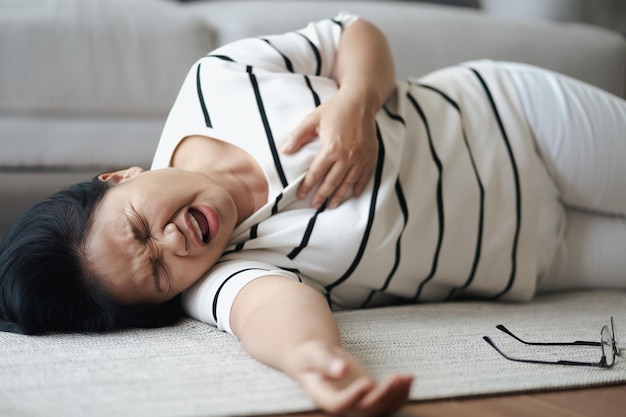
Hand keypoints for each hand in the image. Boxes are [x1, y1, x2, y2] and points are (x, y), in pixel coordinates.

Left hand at [281, 87, 378, 208]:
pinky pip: (365, 175)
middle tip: (315, 206)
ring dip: (340, 195)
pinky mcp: (370, 155)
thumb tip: (283, 150)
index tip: (301, 195)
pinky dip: (359, 186)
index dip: (307, 186)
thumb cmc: (335, 109)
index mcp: (331, 148)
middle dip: (322, 195)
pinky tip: (354, 194)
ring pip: (348, 182)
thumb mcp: (312, 119)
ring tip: (332, 205)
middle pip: (332, 182)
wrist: (360, 100)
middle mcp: (347, 156)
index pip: (316, 173)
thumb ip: (298, 136)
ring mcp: (360, 157)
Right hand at [290, 341, 412, 415]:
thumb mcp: (315, 354)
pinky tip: (409, 377)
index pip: (339, 404)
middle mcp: (343, 405)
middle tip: (394, 377)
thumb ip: (326, 361)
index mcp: (324, 397)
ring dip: (396, 396)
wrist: (317, 361)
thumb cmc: (312, 356)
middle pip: (365, 409)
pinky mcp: (370, 397)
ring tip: (406, 377)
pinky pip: (388, 401)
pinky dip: (401, 393)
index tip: (367, 382)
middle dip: (382, 396)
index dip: (354, 397)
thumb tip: (342, 369)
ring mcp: (358, 403)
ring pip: (381, 409)